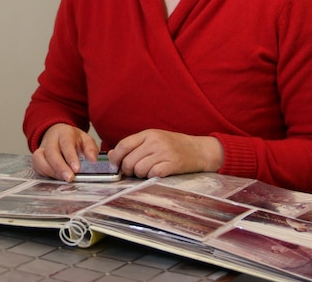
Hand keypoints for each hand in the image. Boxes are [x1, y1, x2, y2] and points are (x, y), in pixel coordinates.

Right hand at [32, 123, 99, 181]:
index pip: (66, 143)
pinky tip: (55, 177)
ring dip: (51, 171)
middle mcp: (51, 139)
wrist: (57, 134)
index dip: (70, 157)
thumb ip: (90, 149)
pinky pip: (36, 165)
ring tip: (63, 179)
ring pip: (40, 159)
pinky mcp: (37, 157)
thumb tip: (93, 160)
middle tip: (70, 178)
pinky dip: (45, 173)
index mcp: (64, 133)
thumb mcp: (85, 140)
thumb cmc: (72, 139)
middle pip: (51, 152)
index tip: (77, 169)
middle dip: (60, 167)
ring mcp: (42, 148)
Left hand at [108, 129, 222, 177]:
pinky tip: (157, 173)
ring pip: (139, 169)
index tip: (115, 166)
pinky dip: (152, 177)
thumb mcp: (153, 140)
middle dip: (128, 170)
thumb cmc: (174, 146)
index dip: (115, 158)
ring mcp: (165, 152)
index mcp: (148, 134)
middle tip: (134, 172)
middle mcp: (155, 141)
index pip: (124, 145)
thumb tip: (112, 155)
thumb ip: (133, 146)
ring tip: (148, 171)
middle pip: (129, 161)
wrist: (199, 150)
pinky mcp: (173, 164)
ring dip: (141, 175)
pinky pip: (153, 174)